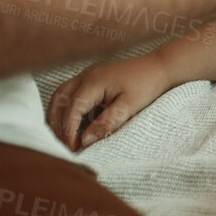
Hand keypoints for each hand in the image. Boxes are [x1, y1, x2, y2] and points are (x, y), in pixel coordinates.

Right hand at [47, 53, 174, 150]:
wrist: (159, 67)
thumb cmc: (146, 85)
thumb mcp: (130, 106)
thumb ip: (107, 122)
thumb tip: (85, 140)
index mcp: (94, 81)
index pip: (72, 108)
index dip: (69, 130)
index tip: (72, 148)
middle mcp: (85, 75)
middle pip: (58, 100)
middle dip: (57, 124)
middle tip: (64, 145)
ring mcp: (86, 74)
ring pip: (60, 95)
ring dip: (57, 116)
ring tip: (63, 137)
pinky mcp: (90, 78)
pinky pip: (70, 93)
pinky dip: (66, 109)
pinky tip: (74, 125)